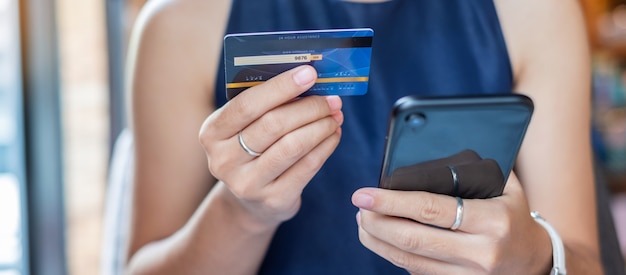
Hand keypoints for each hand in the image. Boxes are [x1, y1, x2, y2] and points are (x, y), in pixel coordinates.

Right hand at [199, 65, 342, 226]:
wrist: (250, 201)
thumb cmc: (251, 150)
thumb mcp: (245, 128)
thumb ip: (266, 104)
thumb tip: (308, 79)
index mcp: (212, 133)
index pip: (247, 104)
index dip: (281, 86)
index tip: (310, 73)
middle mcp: (224, 160)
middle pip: (273, 125)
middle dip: (309, 107)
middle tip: (332, 99)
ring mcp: (247, 184)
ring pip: (293, 146)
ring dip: (320, 126)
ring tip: (335, 116)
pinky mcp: (274, 200)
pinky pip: (307, 167)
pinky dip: (325, 146)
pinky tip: (333, 135)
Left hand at [352, 173, 552, 273]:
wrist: (533, 259)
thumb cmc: (512, 213)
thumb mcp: (504, 186)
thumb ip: (468, 170)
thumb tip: (421, 153)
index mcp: (491, 220)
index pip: (431, 210)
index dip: (392, 202)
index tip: (365, 193)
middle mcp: (480, 252)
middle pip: (413, 239)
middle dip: (377, 222)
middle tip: (359, 207)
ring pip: (409, 260)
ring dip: (378, 241)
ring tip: (363, 221)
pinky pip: (417, 273)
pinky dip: (394, 256)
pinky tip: (382, 240)